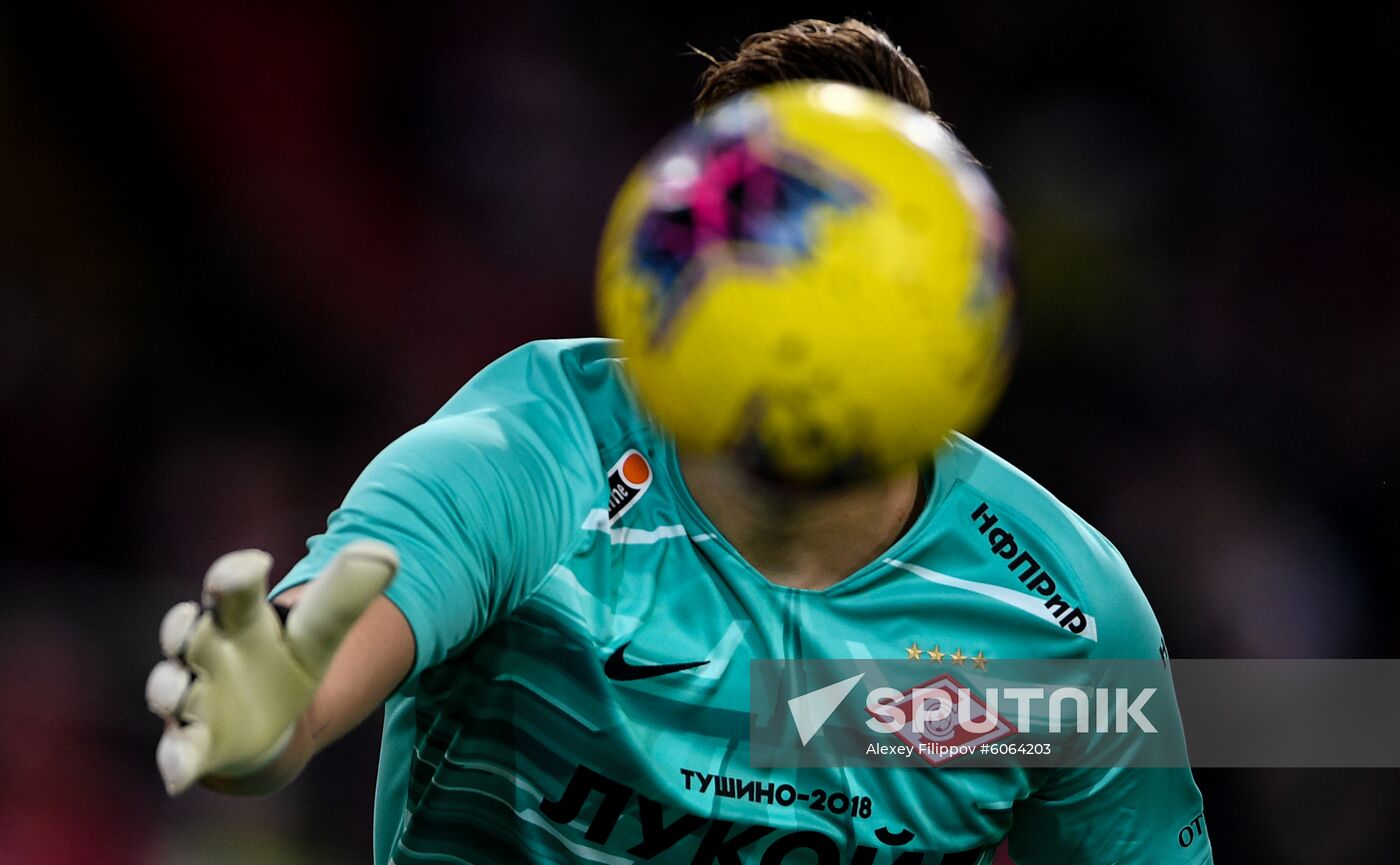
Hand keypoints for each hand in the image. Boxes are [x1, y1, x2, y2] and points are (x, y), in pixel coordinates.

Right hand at [145, 540, 396, 794]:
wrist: (267, 720)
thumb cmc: (287, 661)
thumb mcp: (320, 632)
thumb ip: (346, 595)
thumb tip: (389, 553)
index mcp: (240, 618)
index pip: (233, 589)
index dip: (237, 574)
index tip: (256, 563)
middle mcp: (205, 650)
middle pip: (185, 632)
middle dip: (180, 626)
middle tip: (188, 621)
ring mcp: (191, 696)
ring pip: (169, 687)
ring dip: (169, 690)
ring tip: (177, 693)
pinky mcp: (192, 742)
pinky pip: (176, 751)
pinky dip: (175, 761)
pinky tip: (177, 775)